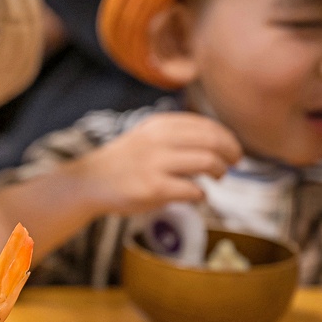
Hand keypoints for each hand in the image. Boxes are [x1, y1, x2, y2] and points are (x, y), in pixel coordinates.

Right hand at [67, 113, 242, 216]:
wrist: (89, 182)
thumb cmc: (122, 163)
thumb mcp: (146, 137)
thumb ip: (176, 136)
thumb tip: (218, 144)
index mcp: (159, 125)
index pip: (206, 125)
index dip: (226, 138)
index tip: (232, 150)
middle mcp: (158, 140)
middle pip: (213, 140)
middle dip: (230, 153)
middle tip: (233, 164)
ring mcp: (155, 164)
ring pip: (207, 162)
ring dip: (220, 172)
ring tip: (217, 178)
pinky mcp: (153, 189)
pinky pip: (193, 190)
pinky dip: (202, 194)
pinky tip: (198, 196)